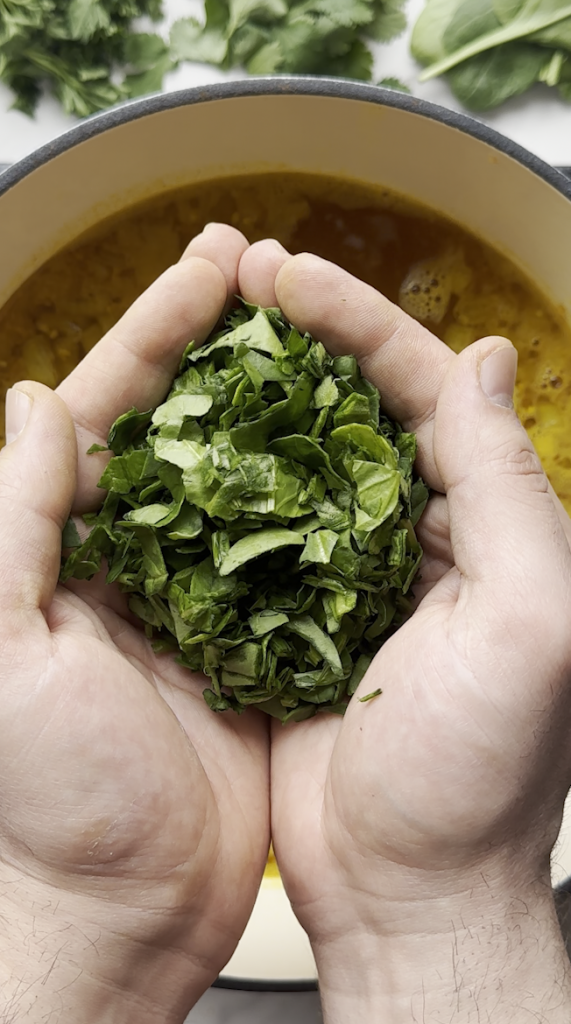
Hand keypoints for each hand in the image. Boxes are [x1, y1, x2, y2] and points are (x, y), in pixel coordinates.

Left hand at [0, 226, 268, 1023]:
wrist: (121, 909)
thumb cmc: (50, 798)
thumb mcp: (2, 652)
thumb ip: (15, 521)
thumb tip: (33, 403)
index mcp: (60, 546)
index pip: (107, 407)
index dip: (158, 331)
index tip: (211, 269)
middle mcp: (129, 556)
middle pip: (180, 423)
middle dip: (218, 342)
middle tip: (264, 270)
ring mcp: (196, 593)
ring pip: (241, 471)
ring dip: (274, 403)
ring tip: (317, 336)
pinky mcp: (252, 637)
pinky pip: (286, 548)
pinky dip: (314, 494)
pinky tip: (348, 450)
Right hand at [238, 241, 570, 1021]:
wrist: (410, 891)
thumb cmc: (479, 778)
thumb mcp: (530, 622)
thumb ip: (511, 488)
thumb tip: (488, 360)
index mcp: (490, 526)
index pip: (426, 390)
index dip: (359, 323)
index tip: (290, 277)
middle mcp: (427, 538)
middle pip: (362, 409)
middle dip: (304, 339)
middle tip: (238, 279)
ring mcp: (357, 576)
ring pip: (305, 462)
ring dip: (261, 401)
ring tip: (203, 341)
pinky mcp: (299, 619)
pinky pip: (263, 535)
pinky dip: (229, 488)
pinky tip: (189, 449)